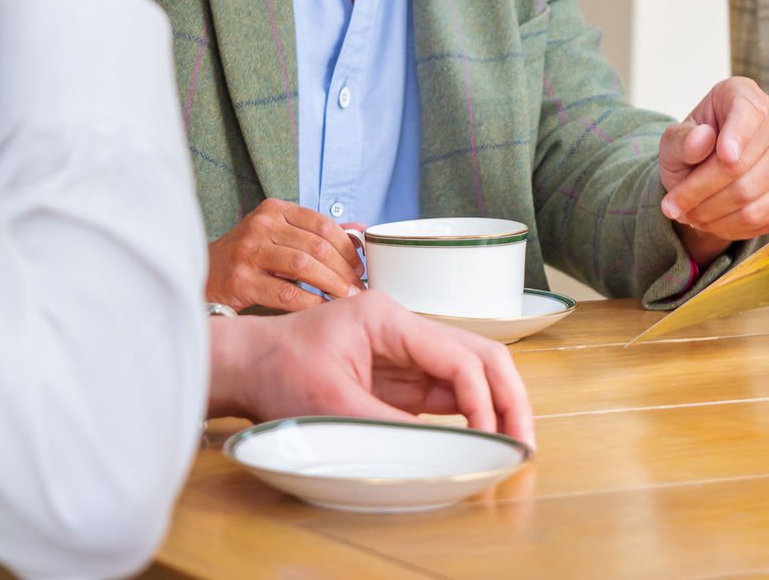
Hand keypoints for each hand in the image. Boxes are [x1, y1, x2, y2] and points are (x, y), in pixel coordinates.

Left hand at [206, 292, 534, 444]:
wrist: (245, 367)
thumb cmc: (277, 372)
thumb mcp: (332, 405)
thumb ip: (390, 427)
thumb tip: (444, 450)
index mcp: (387, 318)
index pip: (455, 356)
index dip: (480, 399)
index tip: (490, 437)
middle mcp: (403, 326)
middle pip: (477, 353)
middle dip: (507, 395)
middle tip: (524, 439)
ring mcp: (404, 350)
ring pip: (469, 371)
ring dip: (495, 404)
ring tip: (515, 441)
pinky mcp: (398, 375)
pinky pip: (447, 391)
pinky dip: (471, 413)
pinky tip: (486, 436)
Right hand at [207, 199, 364, 310]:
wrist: (204, 275)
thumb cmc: (250, 257)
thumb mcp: (280, 235)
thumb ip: (315, 233)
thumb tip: (360, 232)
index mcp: (274, 210)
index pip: (322, 223)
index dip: (347, 246)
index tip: (360, 265)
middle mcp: (261, 226)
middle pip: (316, 246)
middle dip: (343, 269)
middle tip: (358, 286)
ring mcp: (248, 252)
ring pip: (304, 267)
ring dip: (332, 285)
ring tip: (347, 297)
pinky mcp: (241, 280)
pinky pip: (286, 293)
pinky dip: (311, 302)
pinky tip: (325, 308)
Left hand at [658, 77, 768, 264]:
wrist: (710, 172)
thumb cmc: (691, 148)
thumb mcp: (673, 141)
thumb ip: (681, 140)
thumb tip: (703, 139)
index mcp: (743, 94)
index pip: (746, 113)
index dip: (737, 136)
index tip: (724, 156)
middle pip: (741, 166)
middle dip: (699, 192)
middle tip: (671, 207)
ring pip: (752, 197)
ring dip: (712, 214)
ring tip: (688, 216)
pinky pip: (765, 216)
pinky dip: (732, 226)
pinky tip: (711, 222)